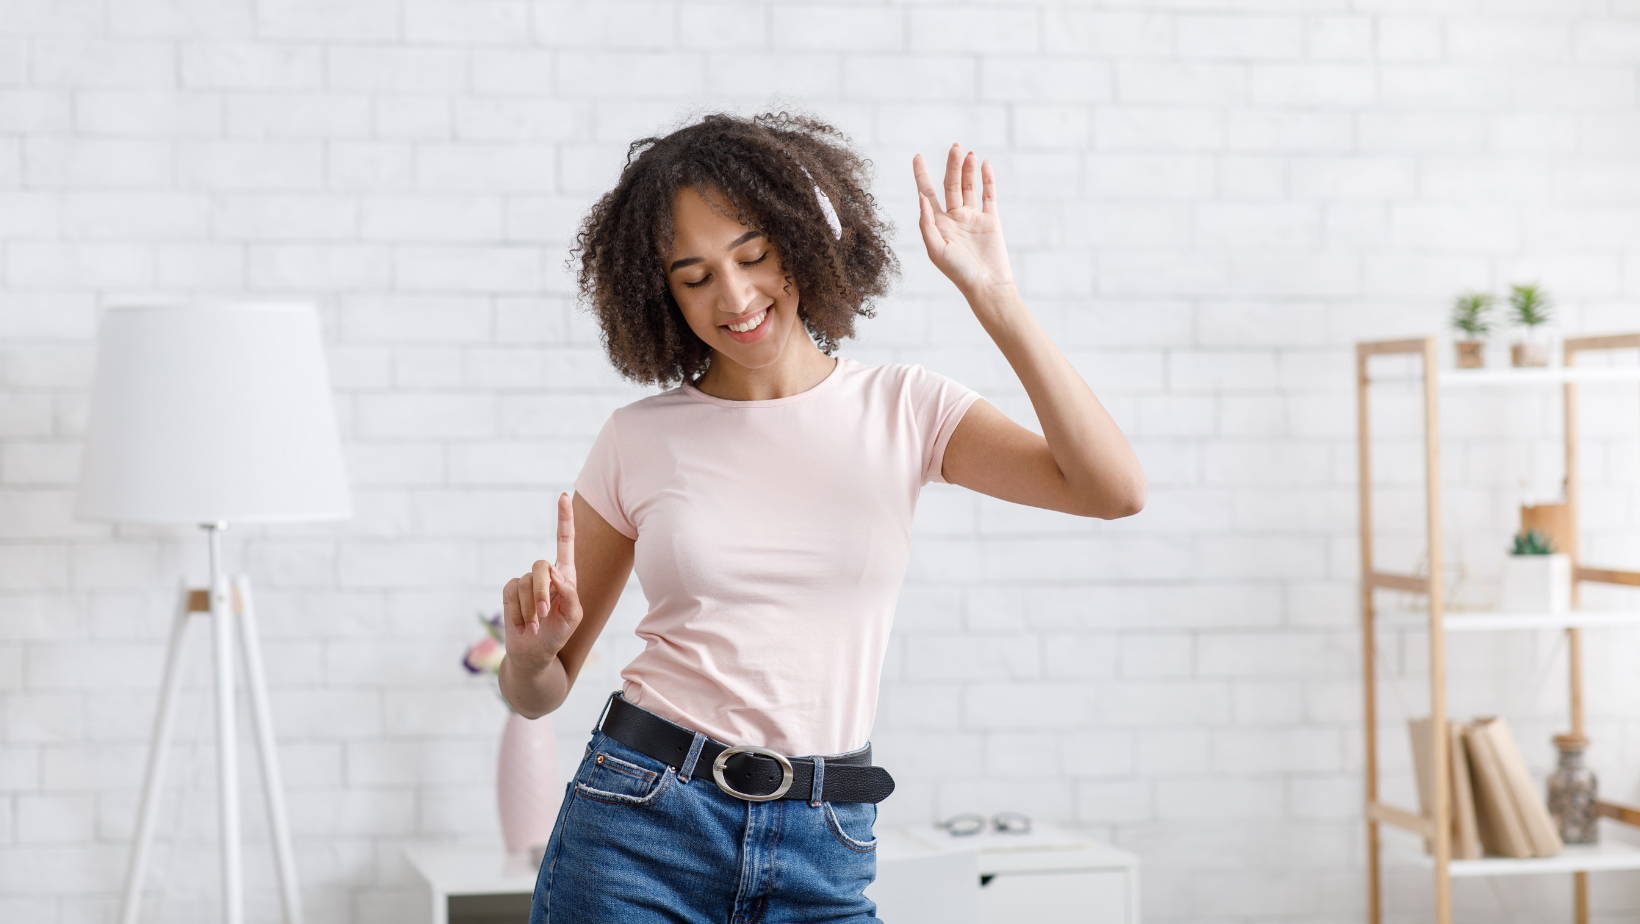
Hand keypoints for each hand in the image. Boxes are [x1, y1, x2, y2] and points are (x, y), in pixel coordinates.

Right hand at [502, 492, 582, 673]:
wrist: (535, 653)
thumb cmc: (558, 633)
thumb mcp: (574, 616)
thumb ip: (570, 592)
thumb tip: (553, 572)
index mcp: (566, 574)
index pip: (565, 541)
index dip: (564, 519)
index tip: (562, 496)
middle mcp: (545, 574)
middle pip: (540, 565)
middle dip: (542, 591)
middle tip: (546, 613)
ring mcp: (525, 581)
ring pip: (525, 582)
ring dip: (531, 607)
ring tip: (536, 623)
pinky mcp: (510, 591)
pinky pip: (511, 592)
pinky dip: (518, 610)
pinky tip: (524, 623)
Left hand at [912, 142, 1016, 299]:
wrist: (987, 285)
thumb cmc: (958, 272)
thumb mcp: (936, 250)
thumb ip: (927, 224)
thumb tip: (921, 198)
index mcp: (938, 224)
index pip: (927, 193)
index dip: (921, 175)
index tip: (917, 156)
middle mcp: (954, 217)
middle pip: (951, 185)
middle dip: (952, 166)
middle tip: (955, 147)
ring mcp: (973, 217)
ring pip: (969, 187)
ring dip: (968, 170)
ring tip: (968, 153)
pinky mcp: (991, 219)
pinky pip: (989, 195)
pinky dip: (987, 180)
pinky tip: (984, 164)